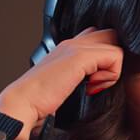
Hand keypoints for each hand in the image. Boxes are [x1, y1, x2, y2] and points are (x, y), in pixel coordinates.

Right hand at [0, 26, 123, 123]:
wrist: (23, 103)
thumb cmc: (40, 101)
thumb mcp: (66, 86)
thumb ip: (81, 78)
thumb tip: (98, 84)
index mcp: (67, 49)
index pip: (98, 39)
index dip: (107, 59)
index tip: (96, 82)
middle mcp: (72, 43)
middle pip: (110, 36)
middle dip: (114, 60)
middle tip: (99, 81)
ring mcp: (75, 47)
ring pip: (116, 44)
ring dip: (112, 69)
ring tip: (94, 85)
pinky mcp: (80, 55)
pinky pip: (115, 56)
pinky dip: (111, 75)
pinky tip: (92, 87)